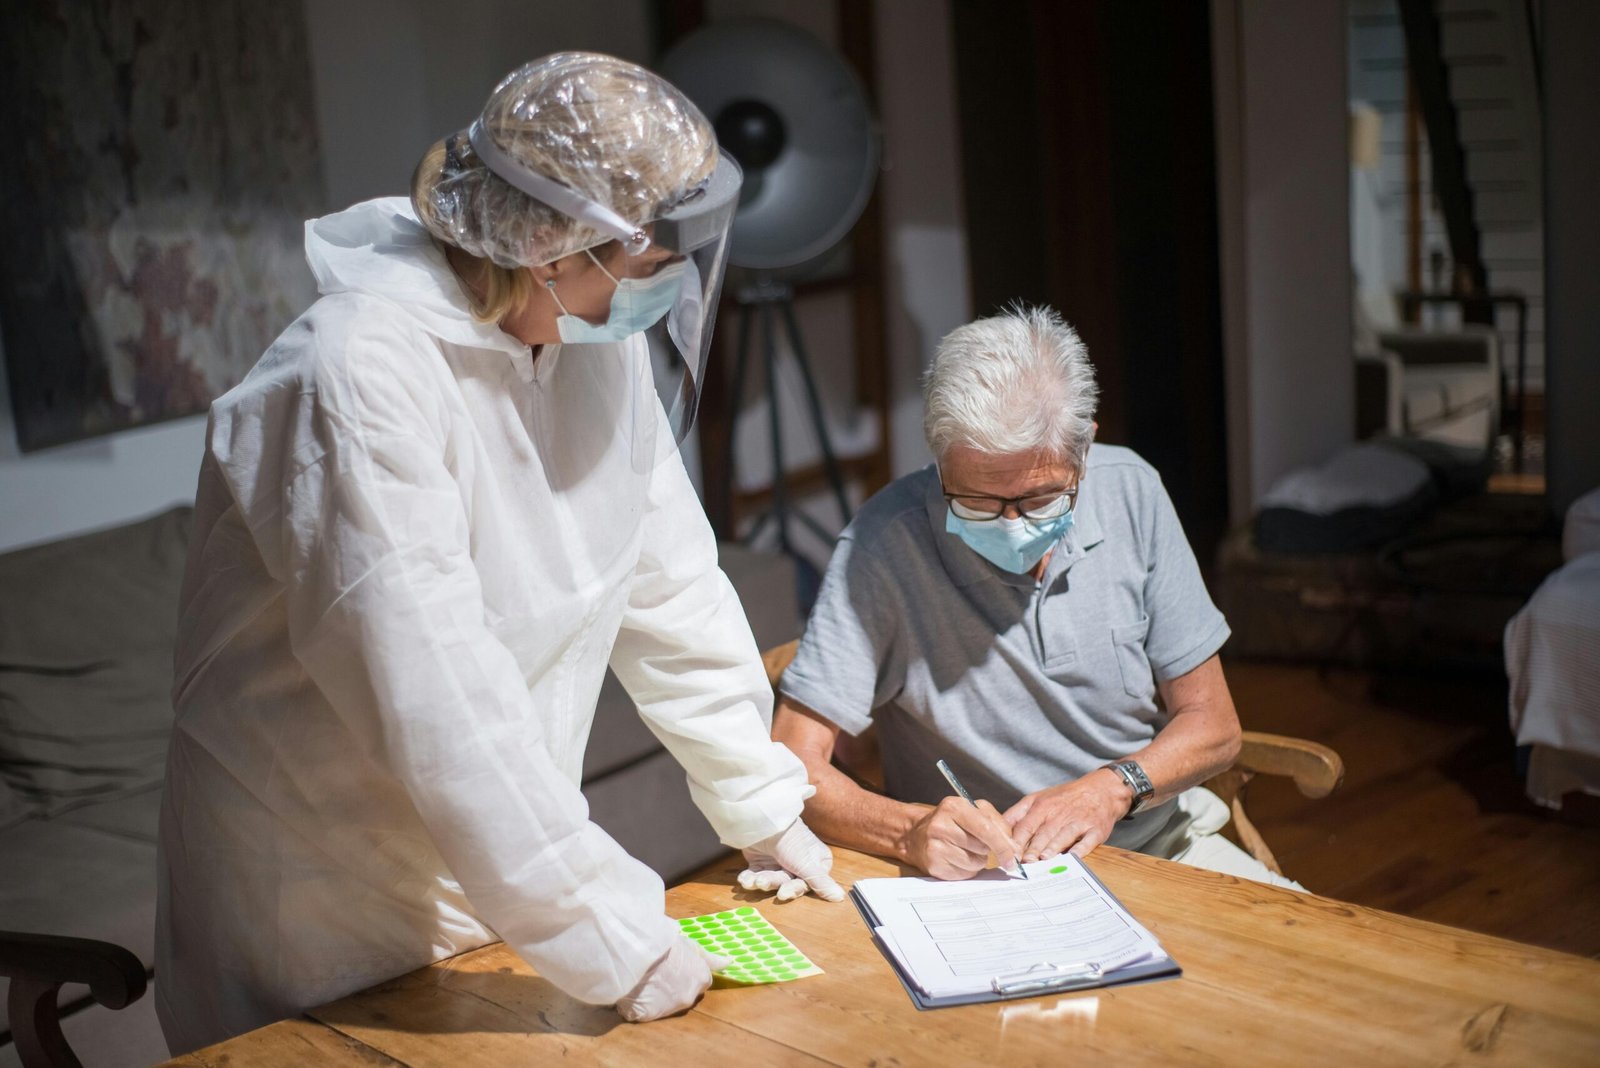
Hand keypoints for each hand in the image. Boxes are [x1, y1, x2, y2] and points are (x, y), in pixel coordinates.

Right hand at [616, 937, 730, 1021]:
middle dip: (675, 987)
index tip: (676, 966)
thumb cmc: (667, 945)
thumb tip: (728, 963)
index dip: (688, 973)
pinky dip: (640, 1004)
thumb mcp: (692, 947)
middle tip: (660, 972)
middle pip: (684, 995)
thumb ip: (711, 959)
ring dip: (659, 996)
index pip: (701, 981)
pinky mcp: (648, 1015)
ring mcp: (669, 1009)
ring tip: (646, 979)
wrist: (640, 952)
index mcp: (701, 981)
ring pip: (666, 1005)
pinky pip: (645, 1011)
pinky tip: (635, 989)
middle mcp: (689, 998)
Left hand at [737, 819, 845, 901]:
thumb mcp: (806, 863)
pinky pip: (757, 876)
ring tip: (753, 879)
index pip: (809, 883)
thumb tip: (840, 898)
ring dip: (762, 880)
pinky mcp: (762, 861)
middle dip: (774, 882)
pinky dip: (750, 879)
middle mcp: (799, 862)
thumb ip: (821, 883)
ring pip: (772, 880)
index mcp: (816, 861)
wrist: (762, 818)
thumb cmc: (790, 839)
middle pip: (788, 882)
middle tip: (763, 882)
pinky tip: (744, 879)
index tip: (784, 892)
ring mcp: (780, 861)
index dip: (795, 888)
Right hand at [903, 796, 1021, 879]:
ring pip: (975, 863)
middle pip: (983, 847)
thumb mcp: (972, 811)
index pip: (986, 828)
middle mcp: (941, 826)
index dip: (1004, 845)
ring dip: (977, 860)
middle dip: (989, 850)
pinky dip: (967, 869)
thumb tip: (1013, 849)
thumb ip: (996, 824)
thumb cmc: (951, 822)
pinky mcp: (934, 865)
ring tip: (965, 850)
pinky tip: (956, 859)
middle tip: (982, 846)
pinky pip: (965, 874)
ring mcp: (935, 847)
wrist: (916, 835)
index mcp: (954, 807)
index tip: (1014, 856)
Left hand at [1003, 769, 1128, 861]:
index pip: (1025, 826)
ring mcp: (1078, 821)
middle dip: (1033, 848)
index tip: (1008, 855)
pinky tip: (1073, 858)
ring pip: (1063, 836)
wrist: (1100, 790)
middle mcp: (1059, 813)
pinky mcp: (1095, 830)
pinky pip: (1087, 841)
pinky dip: (1080, 849)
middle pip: (1043, 833)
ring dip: (1053, 848)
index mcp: (1041, 806)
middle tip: (1024, 863)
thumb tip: (997, 831)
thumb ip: (1018, 814)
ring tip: (1044, 860)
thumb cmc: (1063, 798)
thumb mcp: (1038, 799)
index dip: (1016, 841)